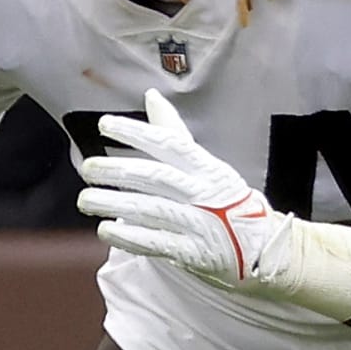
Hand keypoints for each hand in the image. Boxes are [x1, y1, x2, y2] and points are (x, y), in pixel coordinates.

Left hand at [78, 91, 296, 289]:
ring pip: (152, 210)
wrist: (265, 248)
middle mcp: (205, 193)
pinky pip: (158, 243)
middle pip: (157, 177)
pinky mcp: (196, 253)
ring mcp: (201, 224)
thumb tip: (151, 96)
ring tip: (85, 200)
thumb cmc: (229, 201)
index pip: (170, 143)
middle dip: (119, 171)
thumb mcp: (209, 164)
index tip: (105, 125)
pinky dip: (131, 237)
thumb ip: (175, 133)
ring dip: (115, 204)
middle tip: (87, 168)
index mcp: (208, 167)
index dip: (136, 133)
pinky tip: (106, 230)